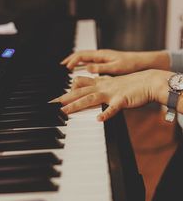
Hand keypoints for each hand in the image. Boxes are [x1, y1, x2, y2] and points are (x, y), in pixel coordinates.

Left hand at [51, 69, 173, 120]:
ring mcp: (112, 93)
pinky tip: (99, 119)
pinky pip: (113, 108)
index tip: (56, 98)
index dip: (68, 91)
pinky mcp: (122, 100)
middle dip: (66, 98)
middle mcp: (103, 86)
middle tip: (52, 104)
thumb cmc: (130, 84)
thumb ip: (99, 85)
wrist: (148, 81)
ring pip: (91, 98)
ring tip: (65, 111)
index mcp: (101, 83)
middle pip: (80, 92)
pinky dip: (106, 113)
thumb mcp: (111, 83)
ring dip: (78, 104)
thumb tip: (88, 88)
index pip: (80, 85)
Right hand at [61, 49, 169, 73]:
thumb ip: (101, 68)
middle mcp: (101, 55)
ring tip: (68, 67)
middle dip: (70, 59)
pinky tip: (82, 70)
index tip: (66, 68)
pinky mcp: (106, 62)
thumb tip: (87, 68)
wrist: (142, 62)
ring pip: (85, 58)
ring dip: (75, 61)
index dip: (72, 61)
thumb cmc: (131, 64)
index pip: (82, 55)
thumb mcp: (116, 67)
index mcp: (101, 55)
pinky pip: (90, 61)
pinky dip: (83, 64)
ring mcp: (103, 58)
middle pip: (81, 54)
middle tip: (61, 65)